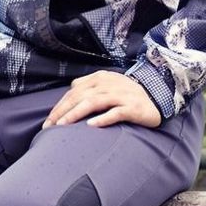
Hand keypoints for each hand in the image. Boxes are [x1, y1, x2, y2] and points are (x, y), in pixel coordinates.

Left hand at [42, 70, 160, 128]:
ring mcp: (120, 95)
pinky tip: (92, 126)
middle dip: (62, 111)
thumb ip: (88, 87)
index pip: (73, 92)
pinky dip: (103, 118)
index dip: (59, 106)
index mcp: (98, 78)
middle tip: (50, 127)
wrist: (157, 97)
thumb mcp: (106, 85)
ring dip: (76, 114)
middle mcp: (107, 84)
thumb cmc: (126, 94)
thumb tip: (70, 93)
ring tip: (63, 126)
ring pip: (93, 102)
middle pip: (79, 96)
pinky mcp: (133, 107)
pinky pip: (116, 112)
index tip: (48, 122)